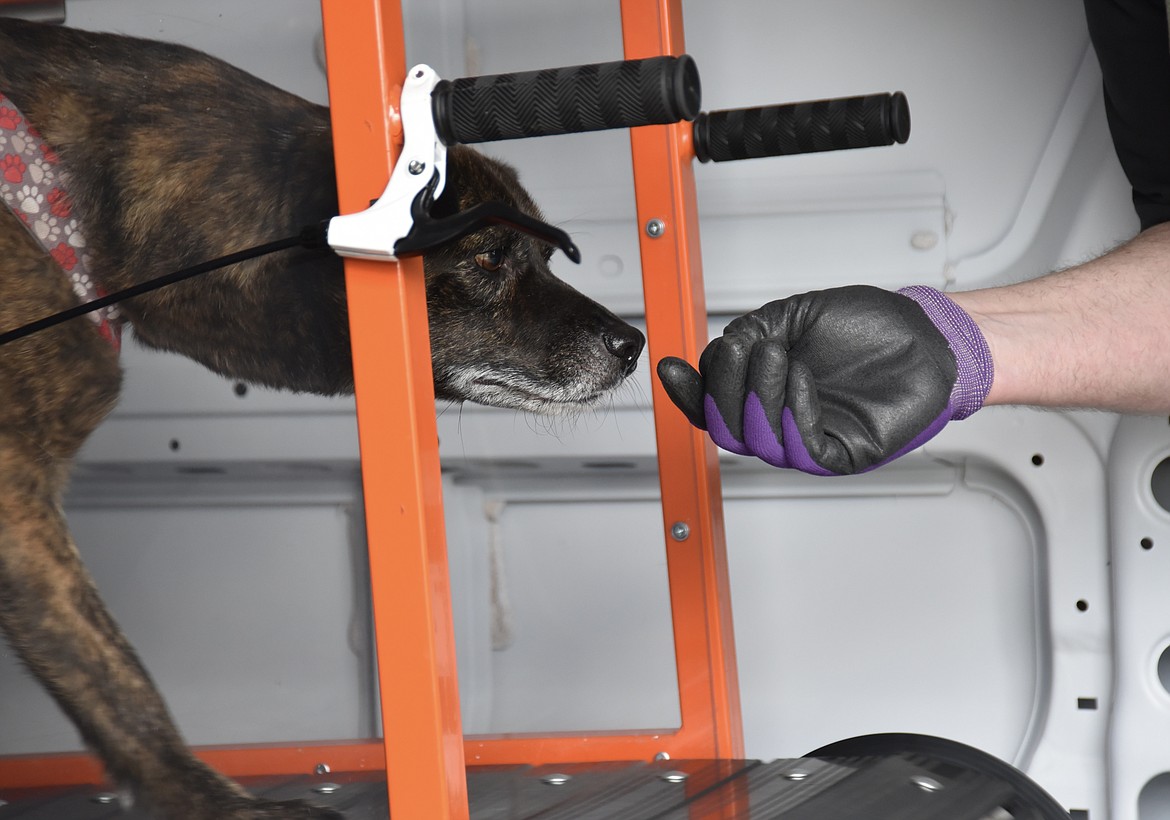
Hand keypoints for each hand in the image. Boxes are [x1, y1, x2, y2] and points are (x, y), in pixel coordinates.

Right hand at [656, 285, 992, 474]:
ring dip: (759, 396)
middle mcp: (783, 420)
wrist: (927, 336)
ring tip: (779, 356)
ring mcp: (810, 439)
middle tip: (744, 349)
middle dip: (724, 387)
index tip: (671, 365)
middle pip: (725, 427)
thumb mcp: (795, 316)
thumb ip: (751, 332)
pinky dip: (794, 413)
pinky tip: (803, 379)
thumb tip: (715, 350)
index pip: (710, 405)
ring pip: (758, 442)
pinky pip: (803, 450)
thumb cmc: (871, 328)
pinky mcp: (843, 454)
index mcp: (766, 392)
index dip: (686, 390)